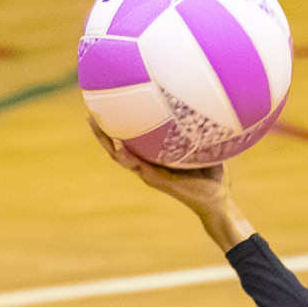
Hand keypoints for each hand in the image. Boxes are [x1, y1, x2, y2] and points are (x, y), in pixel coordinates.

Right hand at [88, 116, 254, 251]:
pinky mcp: (155, 180)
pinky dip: (124, 154)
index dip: (118, 128)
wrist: (218, 201)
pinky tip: (116, 142)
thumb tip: (204, 105)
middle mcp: (148, 167)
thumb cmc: (213, 176)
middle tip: (90, 112)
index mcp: (155, 160)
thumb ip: (199, 131)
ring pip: (119, 156)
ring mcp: (149, 174)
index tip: (107, 109)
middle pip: (117, 148)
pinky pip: (135, 165)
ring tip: (94, 122)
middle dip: (102, 131)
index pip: (131, 142)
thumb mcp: (205, 148)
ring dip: (105, 140)